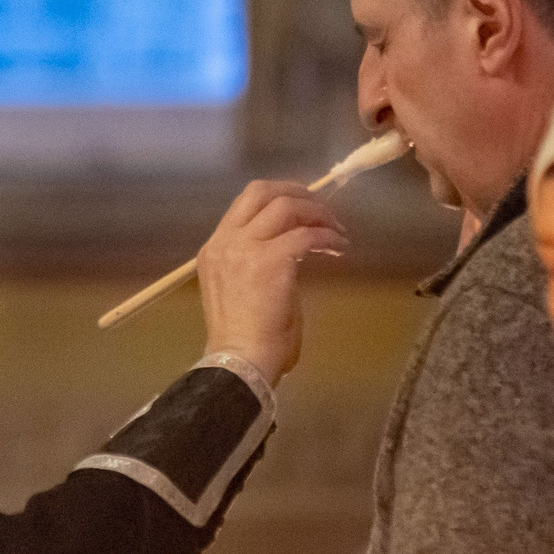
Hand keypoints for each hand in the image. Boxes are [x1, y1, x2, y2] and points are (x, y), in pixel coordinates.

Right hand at [196, 181, 349, 379]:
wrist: (239, 361)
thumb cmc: (242, 340)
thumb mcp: (241, 289)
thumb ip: (258, 263)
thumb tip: (291, 251)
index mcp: (214, 249)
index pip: (244, 204)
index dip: (278, 197)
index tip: (303, 210)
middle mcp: (225, 242)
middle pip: (261, 191)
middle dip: (297, 192)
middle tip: (322, 209)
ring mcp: (245, 248)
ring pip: (286, 206)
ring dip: (317, 213)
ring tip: (337, 231)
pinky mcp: (270, 260)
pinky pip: (307, 235)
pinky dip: (328, 237)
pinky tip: (339, 248)